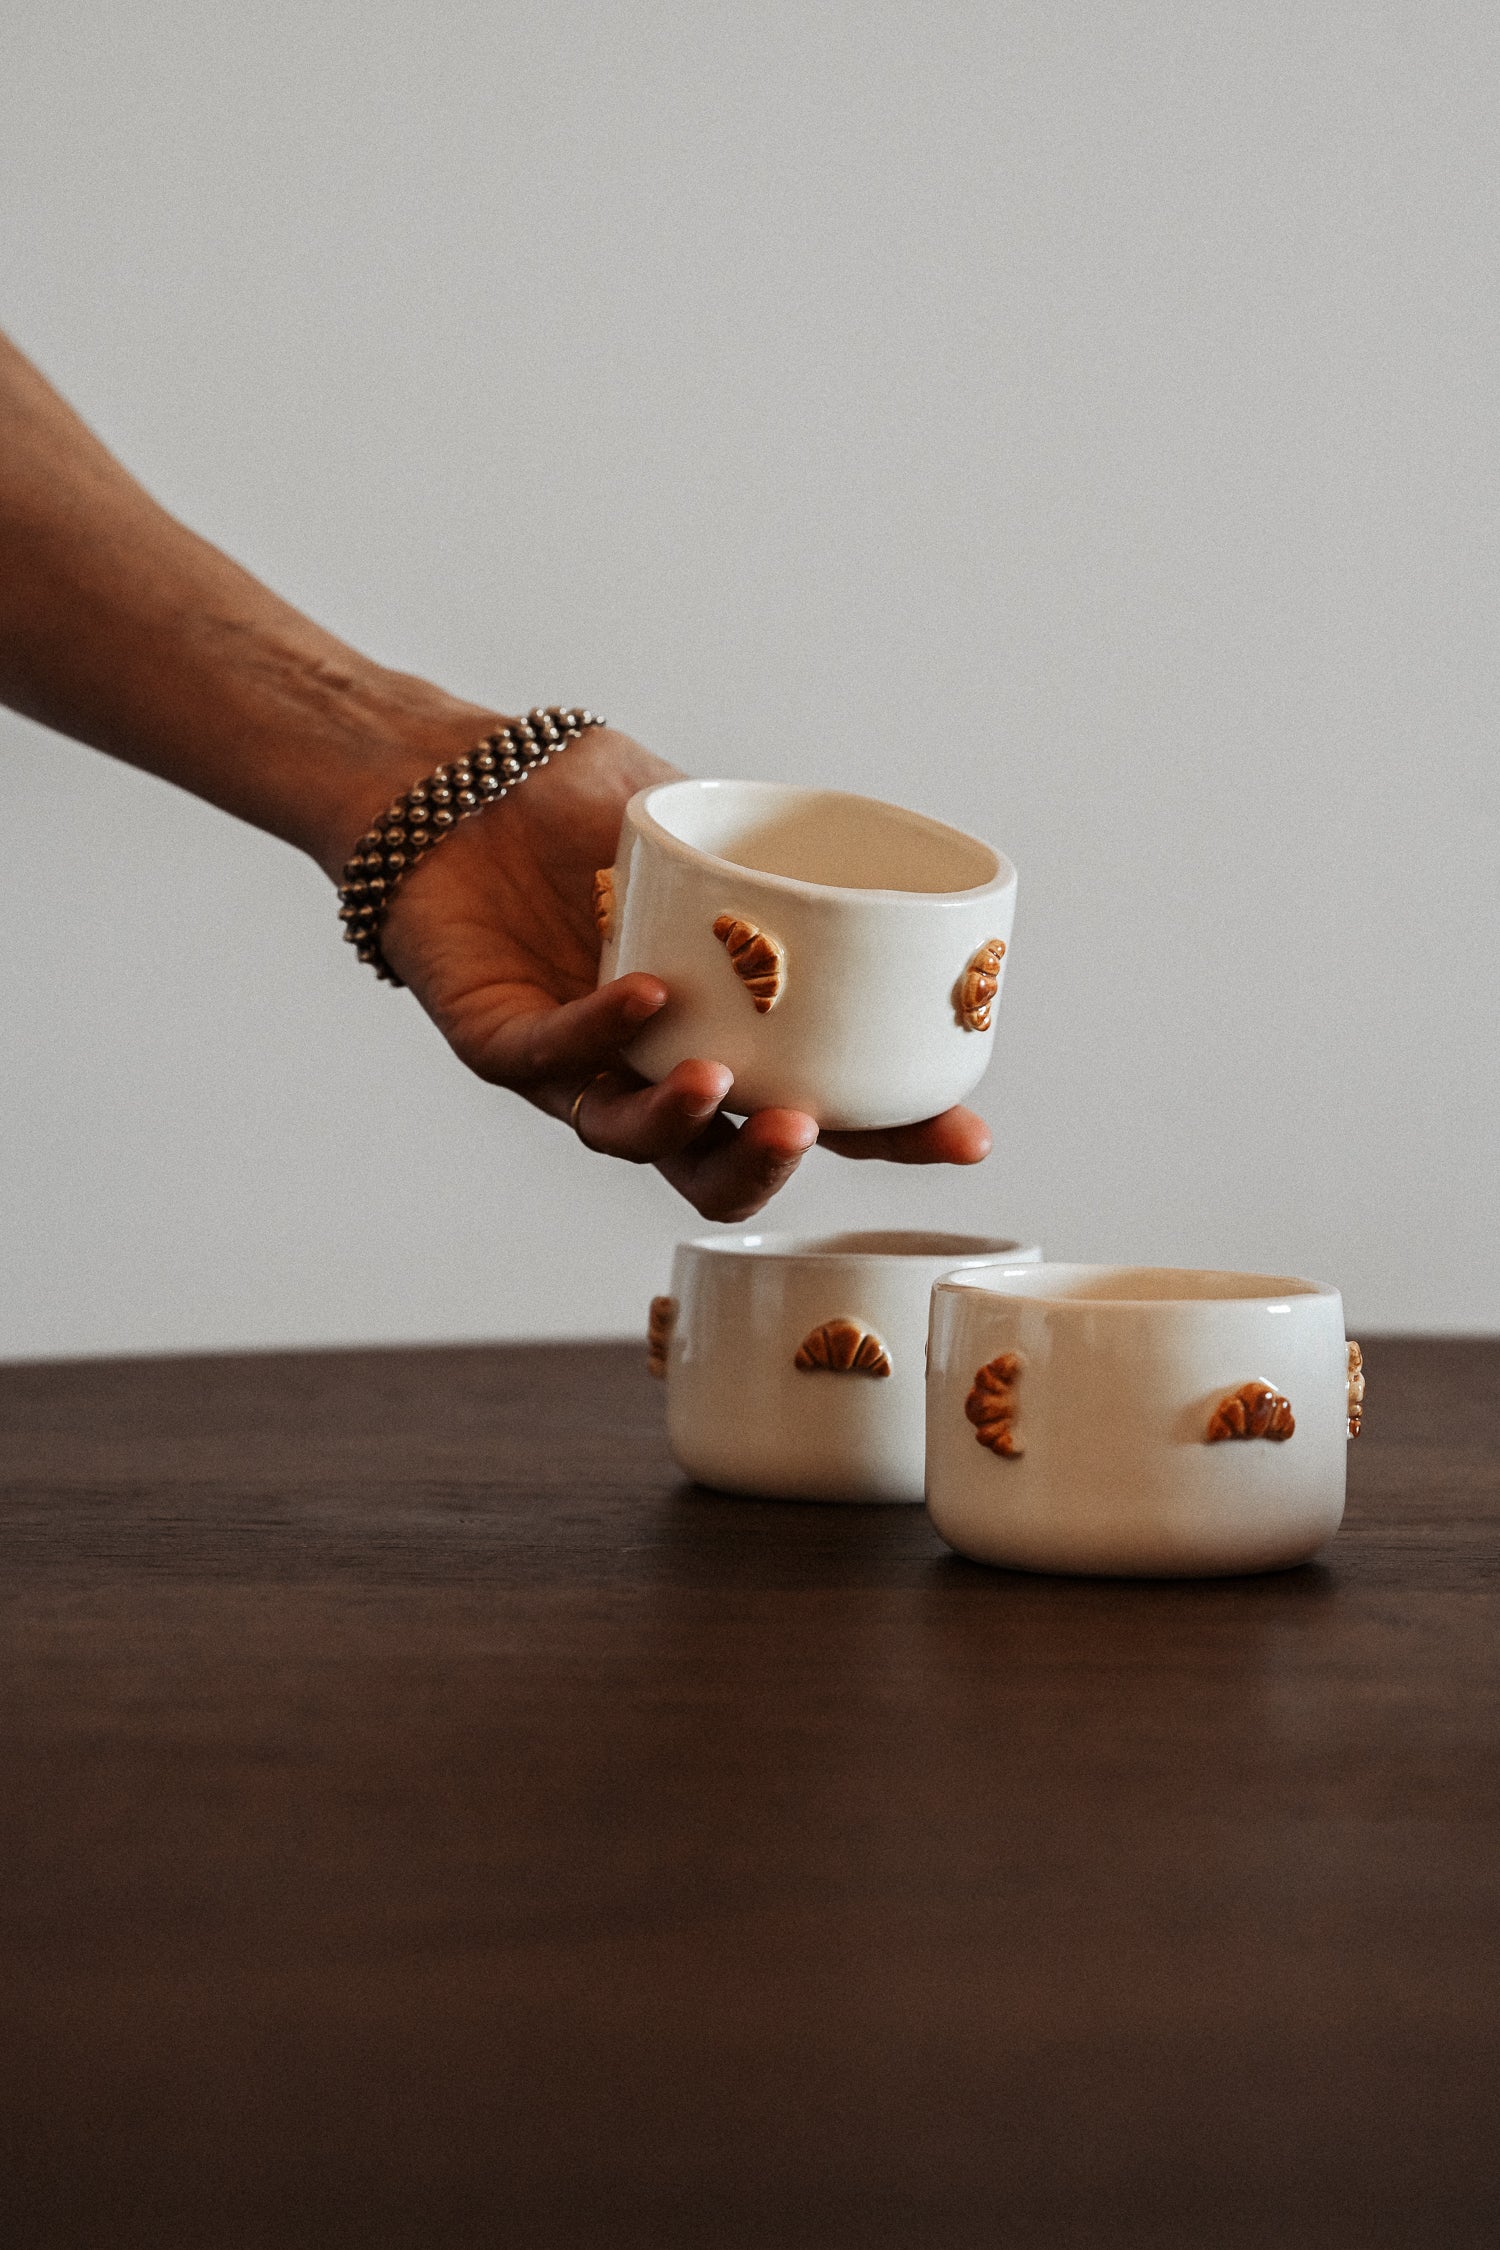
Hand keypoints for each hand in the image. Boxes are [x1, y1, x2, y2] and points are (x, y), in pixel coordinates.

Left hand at [375, 725, 991, 1219]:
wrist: (452, 778)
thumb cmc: (576, 807)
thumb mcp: (703, 826)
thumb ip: (777, 855)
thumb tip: (893, 861)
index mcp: (723, 1038)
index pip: (820, 1107)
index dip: (893, 1135)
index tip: (967, 1134)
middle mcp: (650, 1069)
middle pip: (722, 1164)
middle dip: (774, 1163)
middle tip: (814, 1127)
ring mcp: (573, 1065)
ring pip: (632, 1139)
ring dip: (683, 1124)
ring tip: (720, 1082)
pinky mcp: (499, 1039)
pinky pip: (552, 1057)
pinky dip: (602, 1031)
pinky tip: (648, 995)